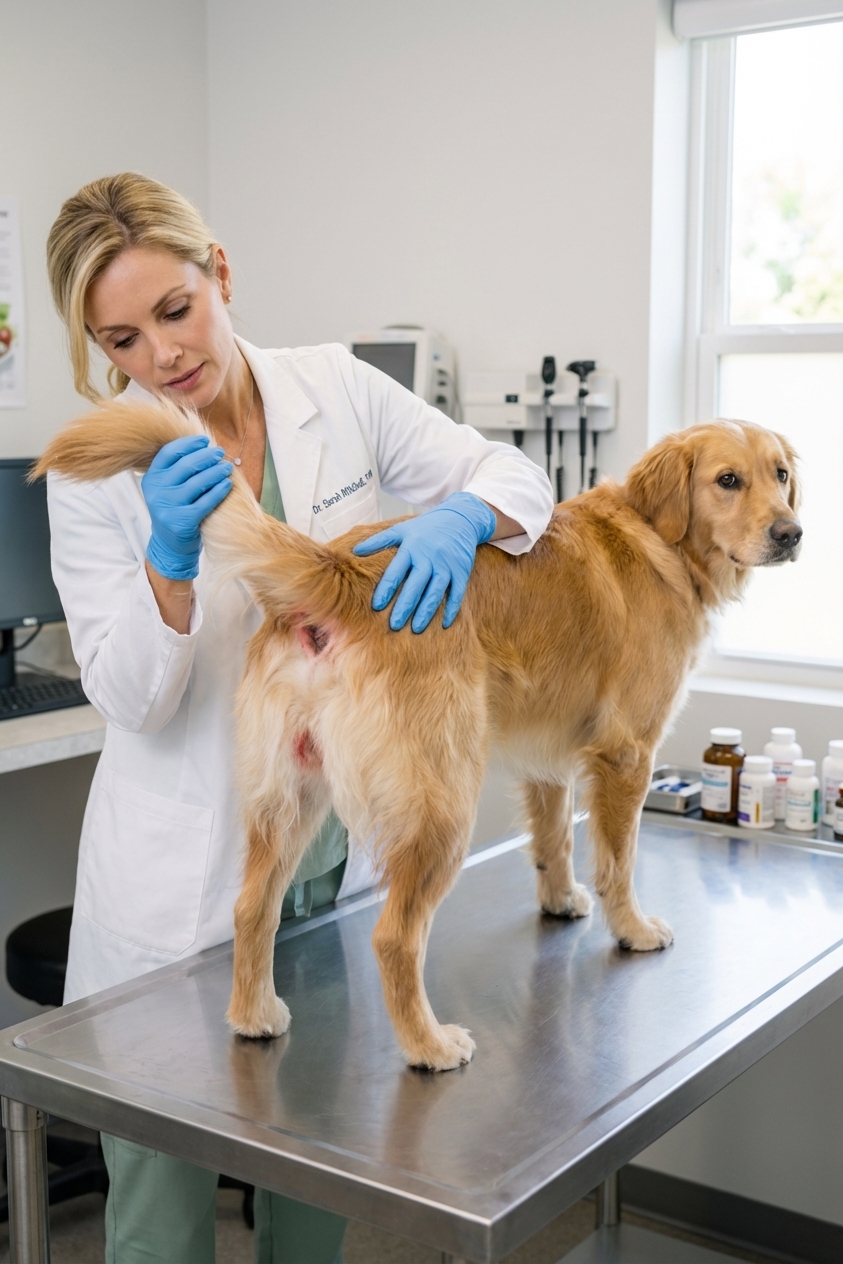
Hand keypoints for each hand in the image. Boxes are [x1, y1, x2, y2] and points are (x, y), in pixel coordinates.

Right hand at [141, 435, 231, 580]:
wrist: (170, 545)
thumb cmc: (175, 509)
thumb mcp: (169, 488)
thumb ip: (179, 469)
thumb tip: (204, 444)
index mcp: (151, 478)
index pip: (168, 453)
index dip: (187, 444)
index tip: (204, 440)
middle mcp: (156, 492)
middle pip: (185, 466)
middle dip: (206, 456)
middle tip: (220, 452)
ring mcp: (167, 507)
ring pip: (197, 483)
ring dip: (216, 472)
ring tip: (227, 467)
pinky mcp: (181, 522)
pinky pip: (204, 502)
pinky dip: (218, 492)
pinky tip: (227, 485)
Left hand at [353, 492, 495, 631]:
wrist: (459, 519)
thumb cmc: (424, 528)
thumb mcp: (401, 530)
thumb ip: (378, 541)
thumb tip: (354, 551)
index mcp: (411, 548)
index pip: (396, 572)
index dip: (386, 590)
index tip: (377, 606)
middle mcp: (428, 557)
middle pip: (415, 586)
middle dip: (405, 606)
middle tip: (394, 625)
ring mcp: (446, 565)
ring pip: (435, 592)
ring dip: (426, 611)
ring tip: (416, 629)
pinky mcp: (461, 571)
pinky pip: (457, 593)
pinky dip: (452, 609)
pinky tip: (444, 624)